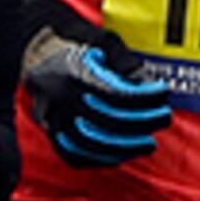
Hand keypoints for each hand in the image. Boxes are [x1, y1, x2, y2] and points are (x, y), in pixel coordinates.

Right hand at [20, 26, 169, 167]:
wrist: (35, 49)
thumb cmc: (75, 43)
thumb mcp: (103, 42)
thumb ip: (126, 63)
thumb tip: (148, 87)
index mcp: (74, 73)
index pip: (118, 95)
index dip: (146, 97)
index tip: (163, 91)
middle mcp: (60, 98)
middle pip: (108, 121)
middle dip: (144, 122)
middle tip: (164, 118)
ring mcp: (51, 118)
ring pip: (91, 144)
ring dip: (126, 148)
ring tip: (148, 143)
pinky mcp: (48, 131)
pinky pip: (74, 154)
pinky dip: (101, 159)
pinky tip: (122, 154)